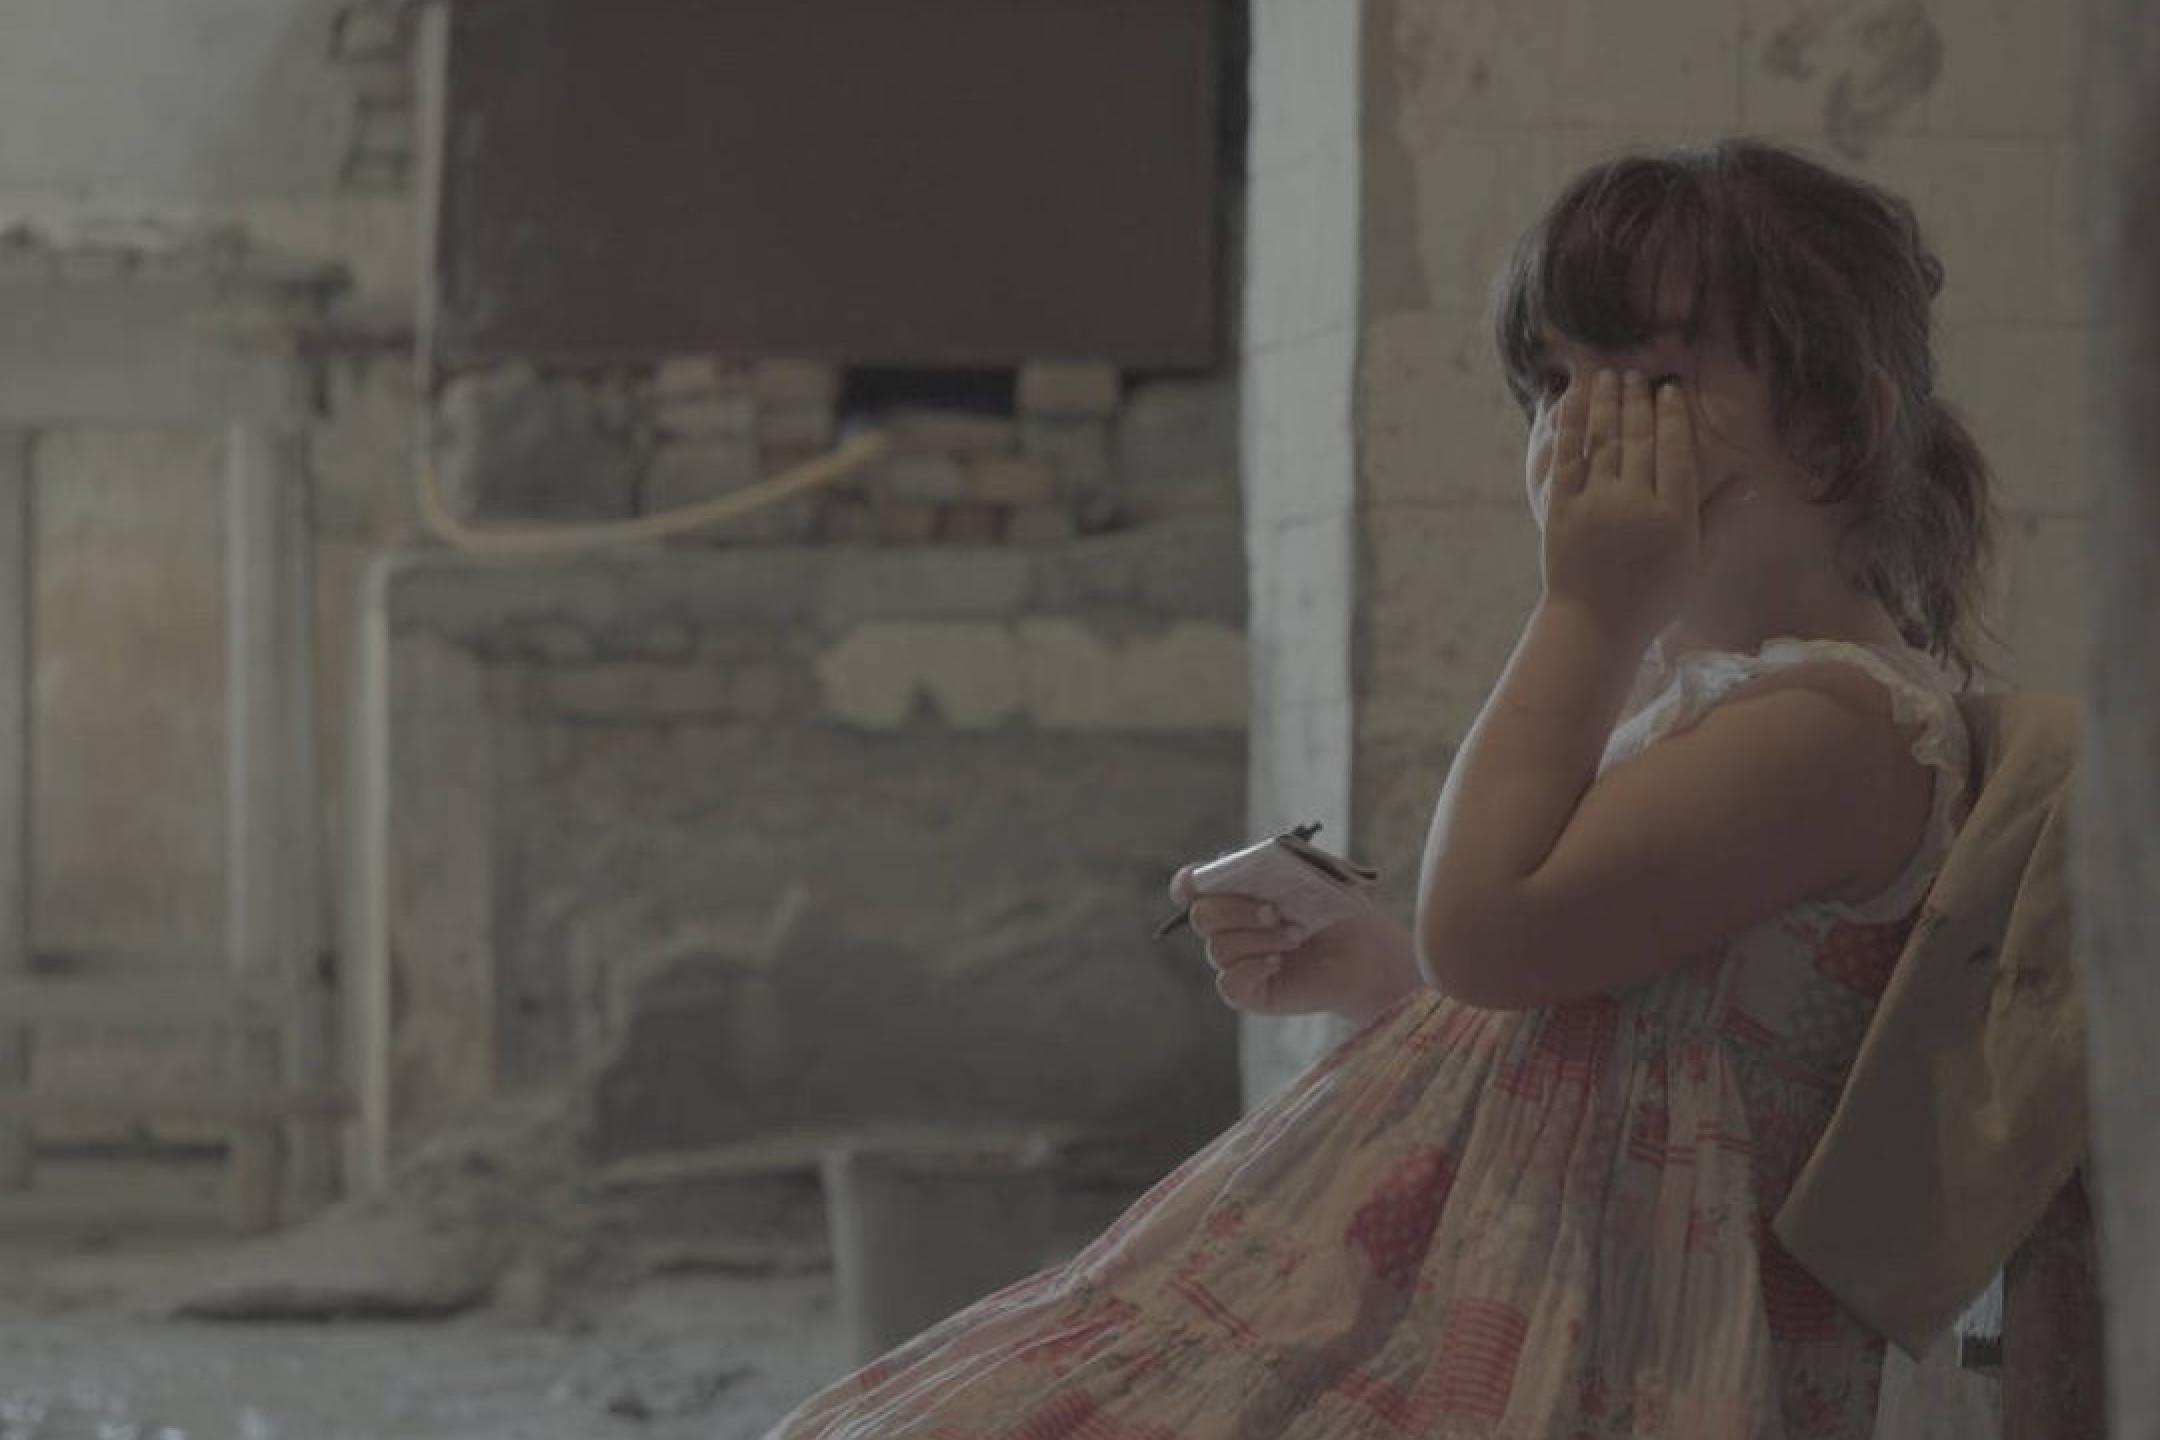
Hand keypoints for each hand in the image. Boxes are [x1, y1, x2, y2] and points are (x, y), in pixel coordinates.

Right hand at [1167, 865, 1422, 1024]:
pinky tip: (1278, 962)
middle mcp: (1228, 927)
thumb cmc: (1338, 909)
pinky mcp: (1247, 992)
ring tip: (1296, 936)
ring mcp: (1235, 961)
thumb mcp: (1316, 872)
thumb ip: (1284, 860)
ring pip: (1218, 949)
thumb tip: (1253, 859)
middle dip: (1236, 910)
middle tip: (1275, 912)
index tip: (1208, 880)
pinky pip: (1228, 981)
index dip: (1190, 884)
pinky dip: (1252, 967)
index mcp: (1234, 892)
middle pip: (1202, 916)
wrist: (1366, 953)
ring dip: (1258, 939)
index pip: (1189, 886)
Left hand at [1540, 368, 1700, 647]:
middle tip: (1636, 374)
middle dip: (1638, 401)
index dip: (1672, 416)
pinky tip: (1571, 399)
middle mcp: (1635, 505)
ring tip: (1608, 376)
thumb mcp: (1695, 561)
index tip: (1668, 390)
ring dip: (1606, 403)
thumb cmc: (1652, 597)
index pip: (1675, 451)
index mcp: (1673, 516)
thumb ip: (1718, 517)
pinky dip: (1569, 426)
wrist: (1594, 625)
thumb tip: (1749, 480)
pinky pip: (1566, 459)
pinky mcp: (1561, 511)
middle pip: (1639, 439)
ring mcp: (1596, 506)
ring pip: (1604, 441)